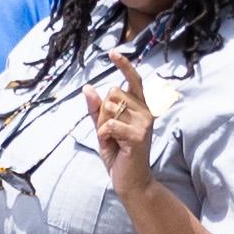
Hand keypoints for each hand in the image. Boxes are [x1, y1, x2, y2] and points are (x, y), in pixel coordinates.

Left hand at [85, 51, 154, 199]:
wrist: (130, 181)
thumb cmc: (118, 154)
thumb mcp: (103, 129)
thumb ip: (96, 109)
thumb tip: (87, 87)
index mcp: (140, 106)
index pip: (133, 79)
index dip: (123, 65)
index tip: (112, 52)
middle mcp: (145, 110)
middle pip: (112, 94)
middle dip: (103, 112)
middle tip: (110, 132)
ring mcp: (144, 122)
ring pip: (109, 108)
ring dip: (103, 125)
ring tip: (113, 140)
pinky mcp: (138, 135)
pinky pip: (109, 124)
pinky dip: (103, 134)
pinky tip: (111, 144)